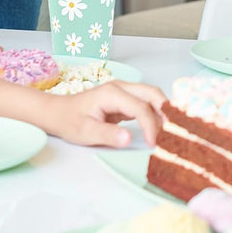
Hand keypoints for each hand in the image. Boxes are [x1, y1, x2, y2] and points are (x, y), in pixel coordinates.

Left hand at [46, 80, 165, 147]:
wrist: (58, 113)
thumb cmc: (69, 121)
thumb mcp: (85, 132)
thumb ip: (107, 134)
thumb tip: (129, 139)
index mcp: (112, 93)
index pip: (140, 107)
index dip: (151, 126)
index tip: (154, 145)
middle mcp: (121, 88)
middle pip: (152, 93)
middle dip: (166, 112)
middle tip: (173, 133)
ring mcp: (124, 92)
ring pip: (152, 96)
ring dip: (163, 112)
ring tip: (169, 133)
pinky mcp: (125, 100)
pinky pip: (145, 103)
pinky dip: (155, 114)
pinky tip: (159, 129)